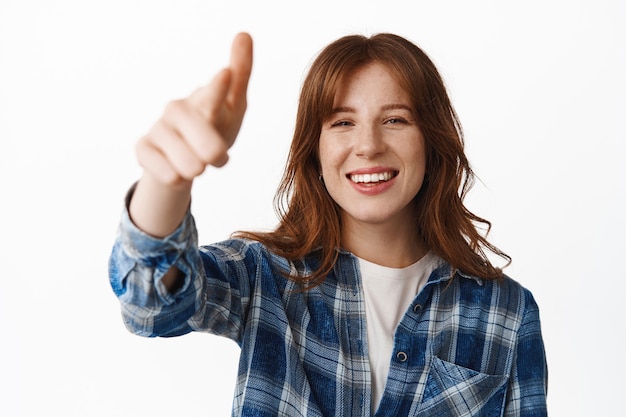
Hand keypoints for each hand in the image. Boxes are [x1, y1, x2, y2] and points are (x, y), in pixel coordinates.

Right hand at [135, 32, 252, 187]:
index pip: (213, 94)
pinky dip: (178, 179)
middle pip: (203, 139)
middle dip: (215, 153)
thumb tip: (244, 33)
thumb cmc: (213, 127)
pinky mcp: (142, 149)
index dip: (219, 87)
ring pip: (188, 163)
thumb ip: (240, 75)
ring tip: (199, 165)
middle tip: (219, 158)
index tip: (225, 74)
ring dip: (198, 169)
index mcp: (203, 99)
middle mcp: (177, 109)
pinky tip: (178, 172)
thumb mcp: (233, 107)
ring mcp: (158, 128)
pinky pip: (168, 175)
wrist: (186, 159)